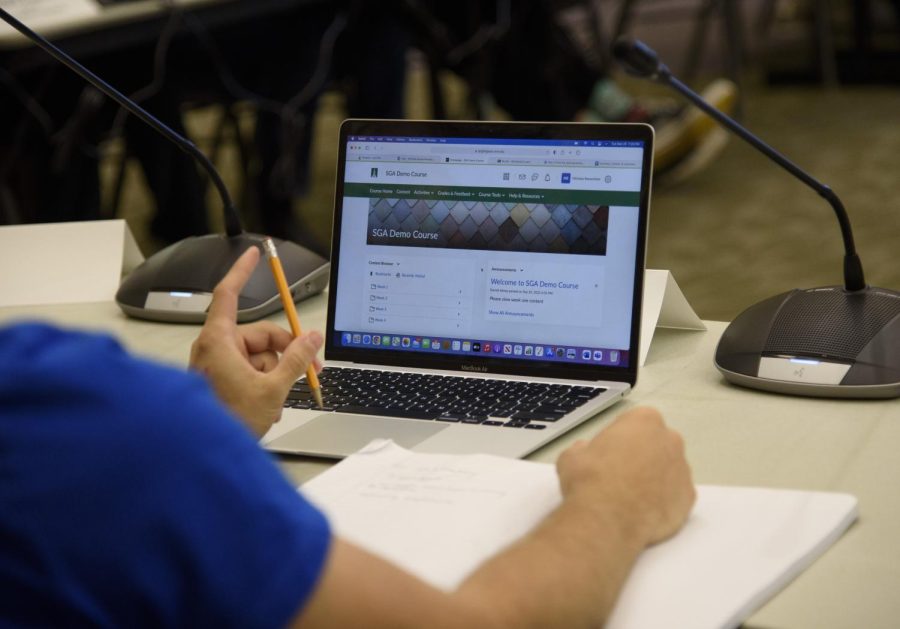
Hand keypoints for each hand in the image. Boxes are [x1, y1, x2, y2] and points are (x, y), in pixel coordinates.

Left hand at [189, 246, 322, 437]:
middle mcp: (214, 349)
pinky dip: (264, 384)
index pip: (230, 293)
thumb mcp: (272, 389)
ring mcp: (216, 367)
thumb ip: (296, 360)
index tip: (253, 253)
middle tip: (310, 367)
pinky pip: (250, 372)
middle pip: (259, 334)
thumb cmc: (227, 422)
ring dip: (276, 374)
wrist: (203, 456)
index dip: (243, 271)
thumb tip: (312, 339)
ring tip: (281, 398)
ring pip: (258, 357)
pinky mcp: (219, 383)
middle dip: (286, 351)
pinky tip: (270, 405)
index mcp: (218, 341)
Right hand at [556, 406, 694, 546]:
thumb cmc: (590, 481)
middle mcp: (670, 440)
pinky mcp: (688, 498)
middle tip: (620, 474)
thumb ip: (584, 448)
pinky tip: (642, 511)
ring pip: (669, 470)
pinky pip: (676, 496)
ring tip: (630, 497)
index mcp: (644, 420)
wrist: (605, 520)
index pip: (636, 422)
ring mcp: (682, 470)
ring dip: (654, 479)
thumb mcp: (572, 455)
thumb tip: (584, 451)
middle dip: (642, 456)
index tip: (610, 452)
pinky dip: (663, 502)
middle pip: (657, 444)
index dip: (620, 439)